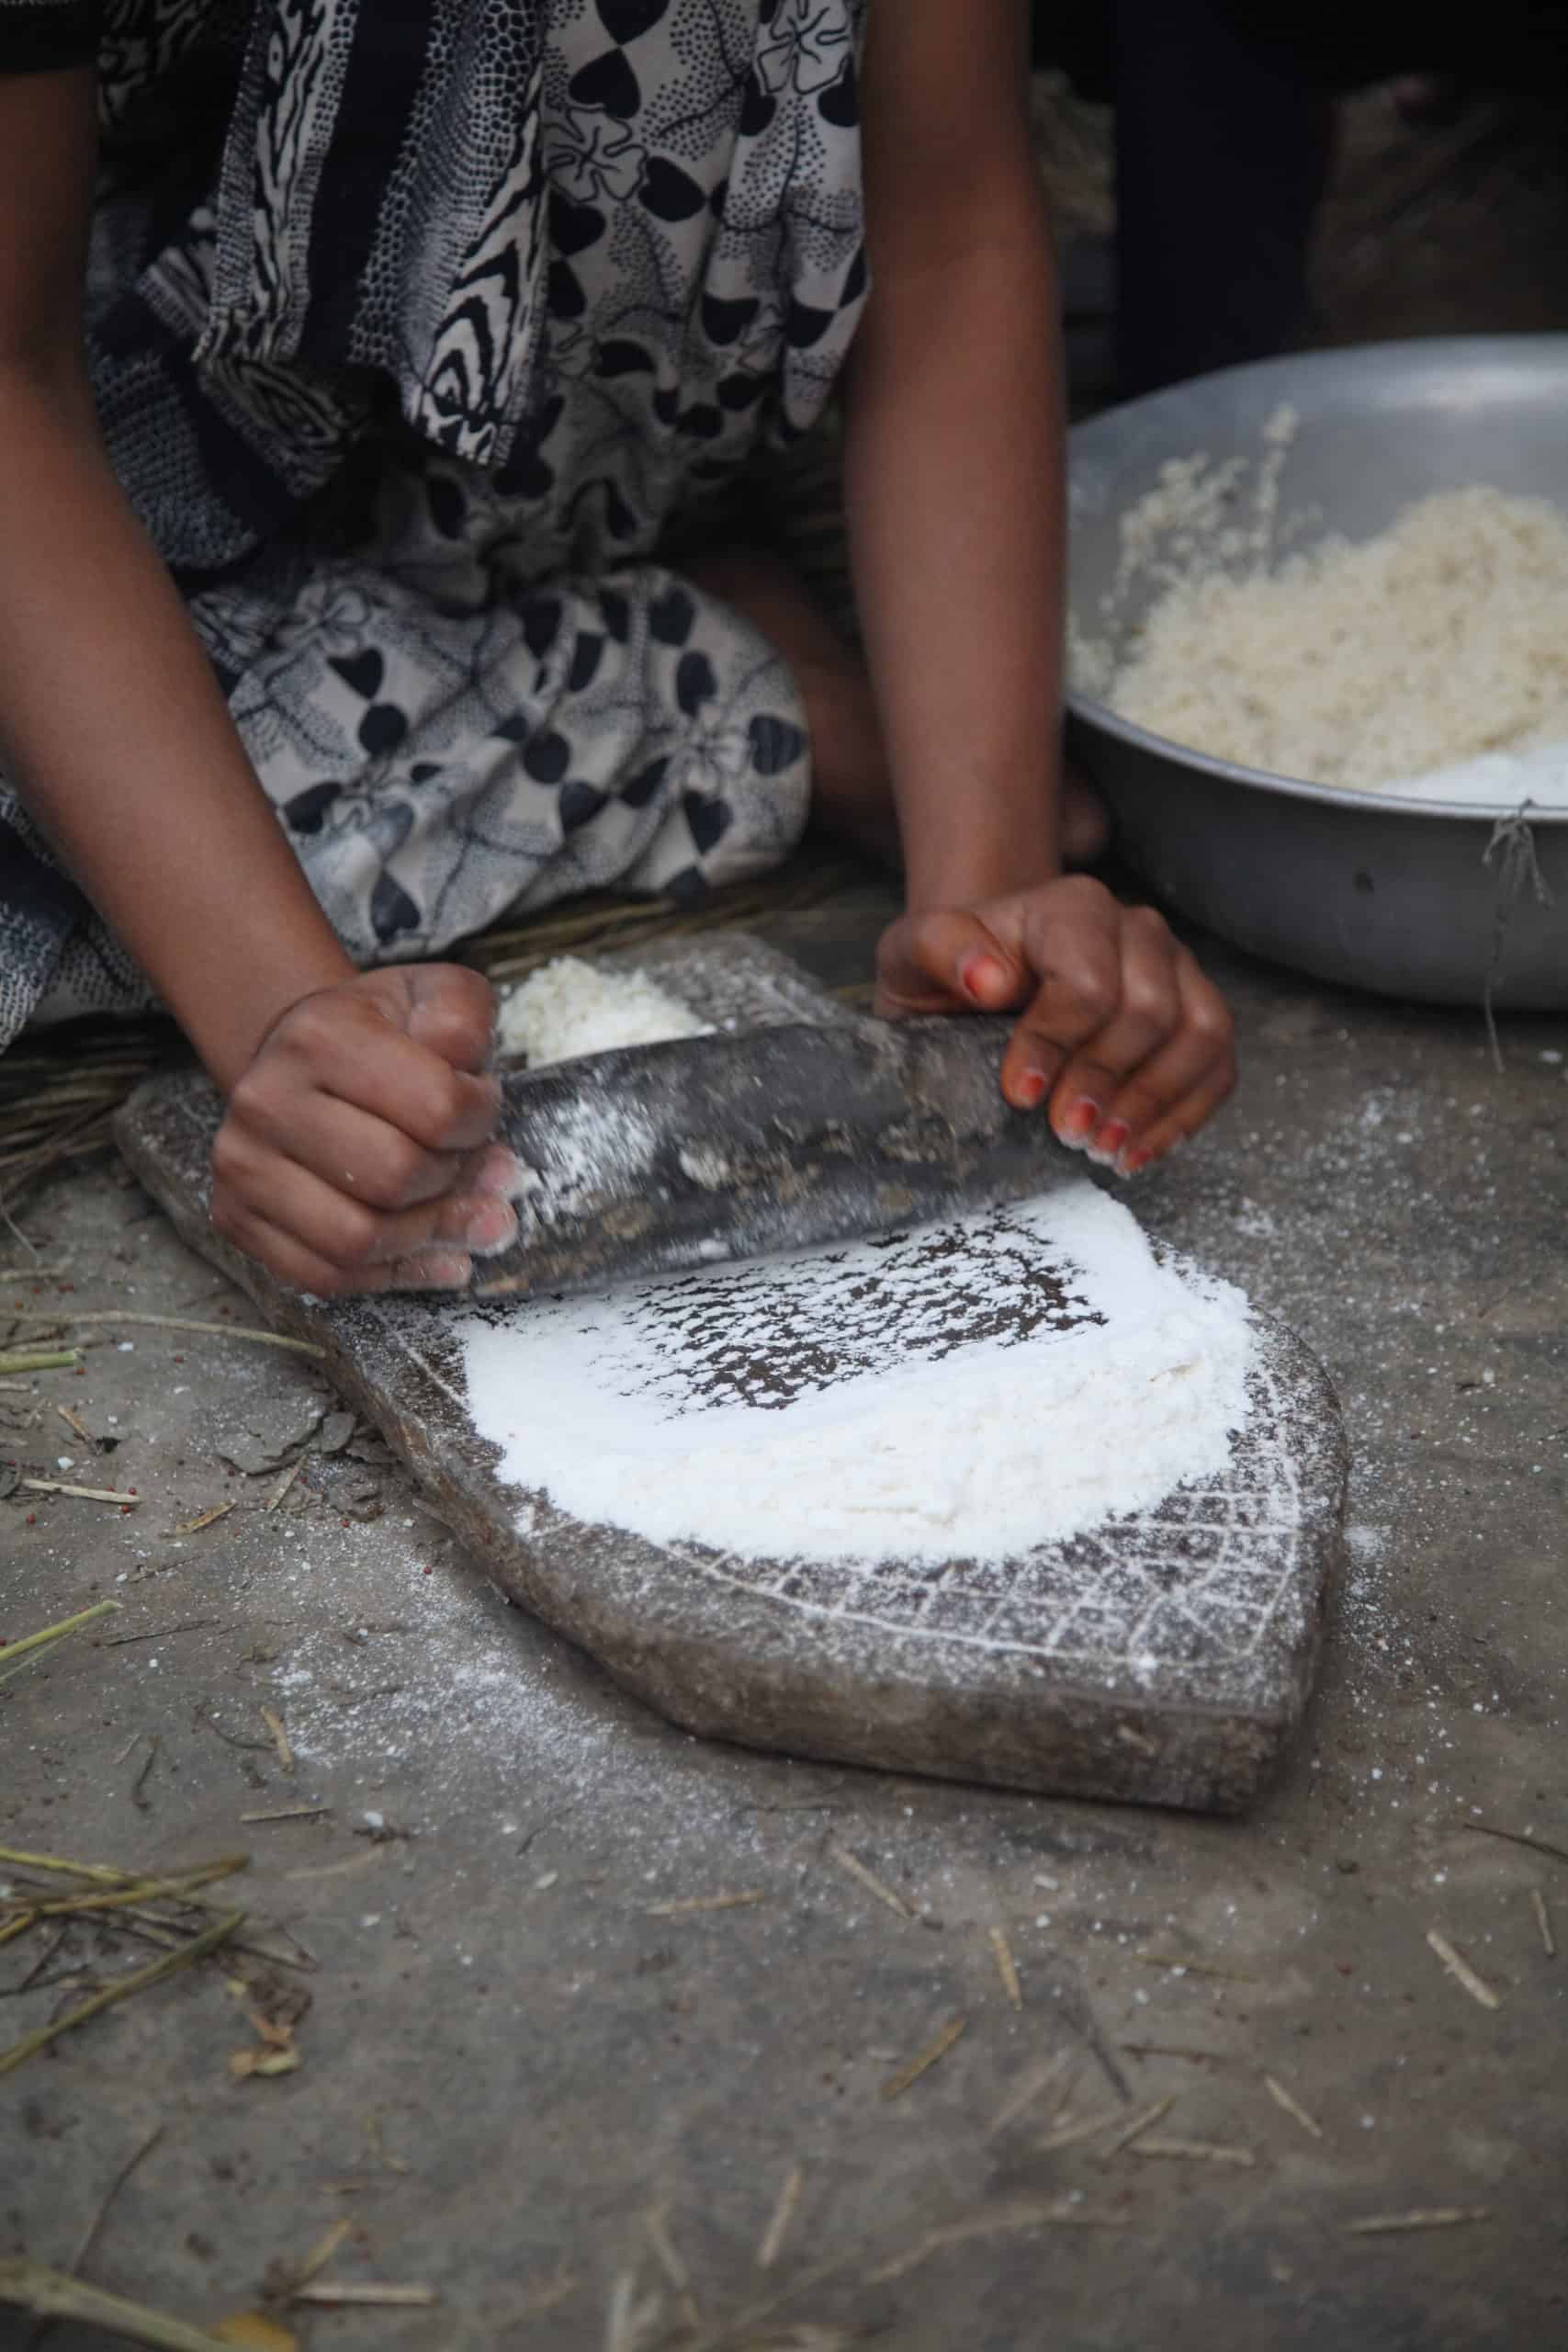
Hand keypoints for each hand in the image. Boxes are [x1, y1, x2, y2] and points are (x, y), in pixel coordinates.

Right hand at [210, 967, 518, 1293]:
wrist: (303, 1064)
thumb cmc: (378, 1036)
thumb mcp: (430, 996)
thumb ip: (464, 1017)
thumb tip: (468, 1081)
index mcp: (320, 1037)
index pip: (436, 1107)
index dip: (481, 1121)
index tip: (482, 1111)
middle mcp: (265, 1100)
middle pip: (396, 1179)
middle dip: (454, 1182)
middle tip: (471, 1167)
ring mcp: (242, 1165)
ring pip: (358, 1241)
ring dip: (428, 1237)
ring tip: (463, 1217)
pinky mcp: (235, 1217)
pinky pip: (325, 1277)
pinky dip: (392, 1276)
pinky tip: (433, 1256)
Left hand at [876, 876, 1235, 1173]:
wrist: (987, 982)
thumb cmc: (953, 972)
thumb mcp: (914, 955)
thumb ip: (938, 951)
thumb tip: (989, 980)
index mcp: (1072, 907)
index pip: (1086, 980)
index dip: (1057, 1044)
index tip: (1019, 1095)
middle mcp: (1138, 931)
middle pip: (1150, 1010)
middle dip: (1106, 1082)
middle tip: (1065, 1134)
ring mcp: (1178, 972)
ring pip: (1202, 1034)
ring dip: (1155, 1104)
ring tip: (1104, 1151)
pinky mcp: (1198, 1016)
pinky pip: (1219, 1066)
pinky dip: (1184, 1116)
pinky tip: (1137, 1152)